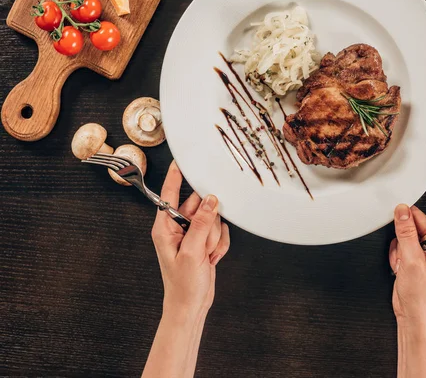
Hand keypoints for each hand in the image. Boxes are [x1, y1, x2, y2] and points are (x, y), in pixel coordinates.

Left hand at [151, 161, 229, 317]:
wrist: (191, 306)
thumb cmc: (183, 285)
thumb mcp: (191, 252)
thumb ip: (201, 223)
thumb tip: (211, 200)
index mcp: (165, 228)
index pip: (169, 195)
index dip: (176, 176)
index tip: (181, 159)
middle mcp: (177, 228)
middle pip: (199, 206)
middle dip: (207, 224)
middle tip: (203, 242)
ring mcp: (191, 234)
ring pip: (213, 219)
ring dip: (213, 237)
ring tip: (206, 255)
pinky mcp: (203, 241)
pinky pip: (219, 231)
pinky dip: (219, 244)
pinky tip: (211, 258)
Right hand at [389, 176, 425, 329]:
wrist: (415, 318)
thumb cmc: (423, 297)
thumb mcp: (411, 260)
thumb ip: (405, 232)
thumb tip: (401, 209)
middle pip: (417, 220)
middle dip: (405, 231)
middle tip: (402, 246)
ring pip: (406, 232)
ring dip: (399, 246)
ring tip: (402, 264)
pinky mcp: (415, 257)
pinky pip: (401, 245)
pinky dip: (397, 255)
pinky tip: (399, 268)